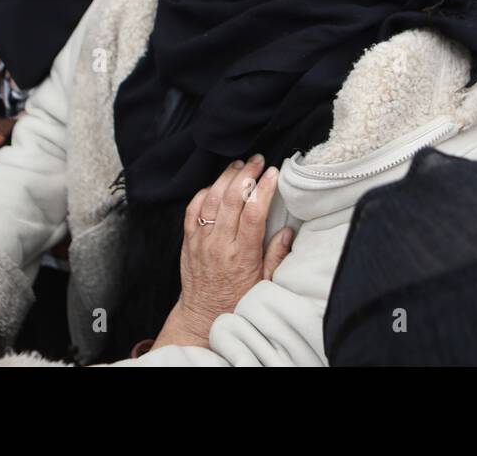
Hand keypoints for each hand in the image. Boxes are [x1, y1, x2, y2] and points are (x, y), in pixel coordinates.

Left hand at [153, 156, 293, 348]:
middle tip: (258, 161)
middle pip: (231, 199)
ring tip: (240, 165)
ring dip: (226, 177)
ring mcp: (200, 241)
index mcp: (242, 256)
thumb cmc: (237, 301)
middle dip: (246, 175)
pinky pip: (193, 208)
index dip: (263, 189)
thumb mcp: (265, 284)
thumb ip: (276, 256)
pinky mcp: (188, 240)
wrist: (203, 316)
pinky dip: (204, 192)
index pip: (252, 214)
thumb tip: (288, 230)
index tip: (273, 173)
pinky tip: (217, 184)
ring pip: (211, 199)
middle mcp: (219, 245)